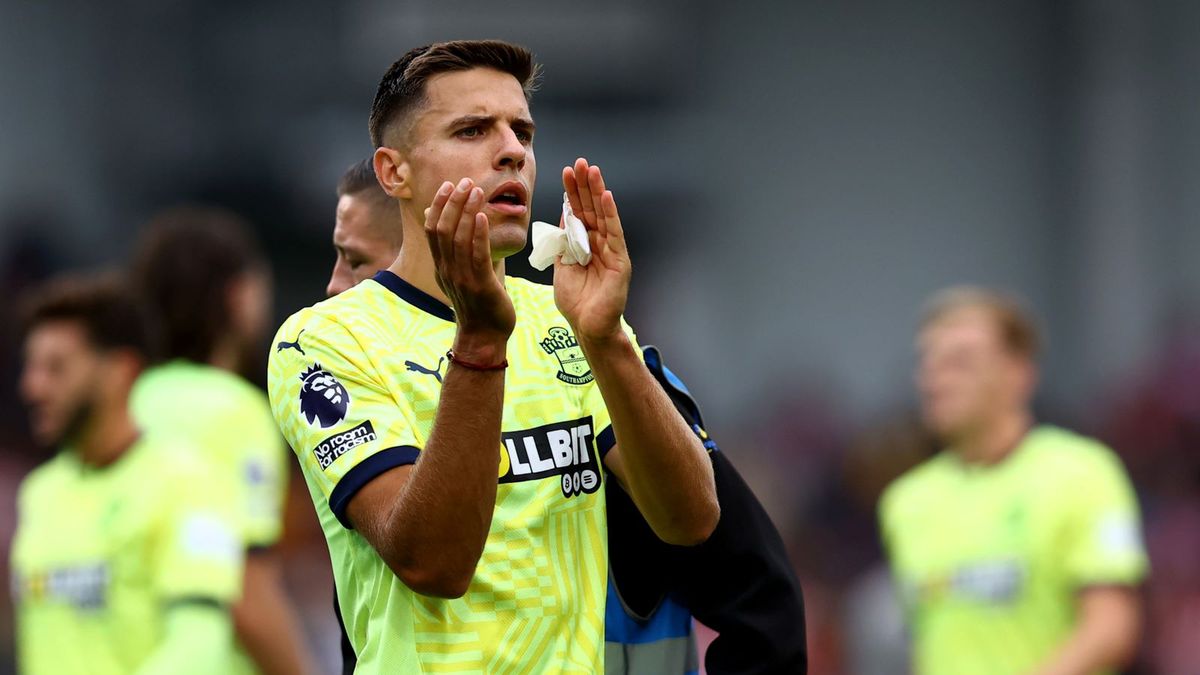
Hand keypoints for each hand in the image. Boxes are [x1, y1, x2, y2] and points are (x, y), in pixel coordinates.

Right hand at [425, 178, 515, 357]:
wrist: (484, 338)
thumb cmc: (477, 305)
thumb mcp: (460, 275)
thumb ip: (453, 251)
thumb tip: (445, 223)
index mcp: (441, 267)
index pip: (433, 230)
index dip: (438, 206)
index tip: (447, 185)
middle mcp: (447, 270)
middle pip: (443, 230)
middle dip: (452, 203)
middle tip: (463, 181)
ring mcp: (461, 278)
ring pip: (459, 239)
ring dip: (466, 212)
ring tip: (475, 190)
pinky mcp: (479, 285)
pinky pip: (476, 255)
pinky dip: (478, 234)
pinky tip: (482, 216)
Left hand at [554, 158, 630, 344]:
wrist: (588, 327)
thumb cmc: (576, 302)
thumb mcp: (562, 267)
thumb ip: (563, 244)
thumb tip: (562, 218)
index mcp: (586, 245)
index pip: (579, 213)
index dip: (573, 193)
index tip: (566, 172)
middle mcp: (601, 244)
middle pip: (592, 209)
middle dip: (585, 186)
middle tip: (579, 162)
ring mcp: (612, 251)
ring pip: (604, 216)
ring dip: (597, 192)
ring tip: (591, 170)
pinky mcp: (620, 262)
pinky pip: (615, 234)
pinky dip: (610, 214)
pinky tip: (606, 196)